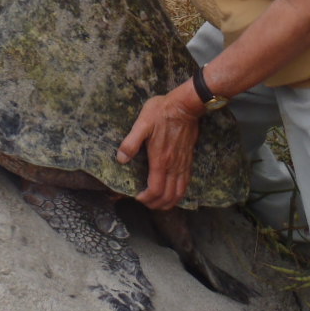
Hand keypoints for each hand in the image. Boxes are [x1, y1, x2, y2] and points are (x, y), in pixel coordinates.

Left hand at [116, 90, 202, 210]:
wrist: (185, 106)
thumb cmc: (162, 112)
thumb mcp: (142, 124)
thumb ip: (131, 143)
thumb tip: (121, 159)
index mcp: (161, 160)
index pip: (156, 190)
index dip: (146, 199)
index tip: (138, 197)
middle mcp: (173, 166)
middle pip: (168, 196)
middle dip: (156, 204)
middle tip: (145, 202)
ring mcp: (183, 164)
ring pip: (179, 193)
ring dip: (169, 202)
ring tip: (157, 202)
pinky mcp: (188, 160)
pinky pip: (186, 183)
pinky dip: (179, 193)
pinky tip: (172, 191)